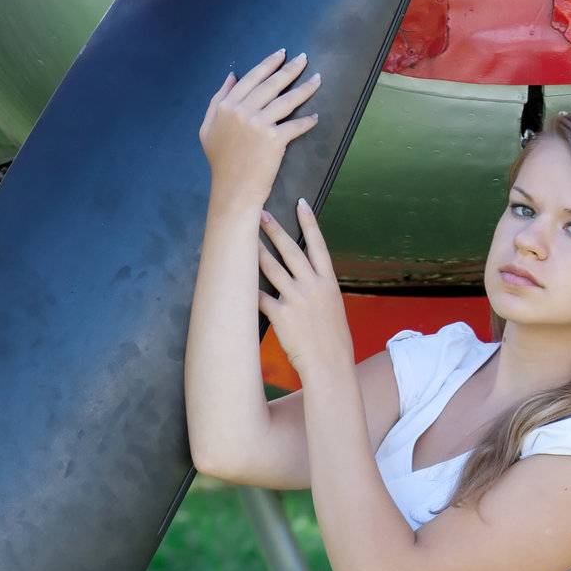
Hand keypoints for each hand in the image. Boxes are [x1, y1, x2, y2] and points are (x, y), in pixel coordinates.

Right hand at [199, 47, 320, 207]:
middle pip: (272, 84)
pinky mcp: (274, 140)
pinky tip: (315, 117)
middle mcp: (243, 111)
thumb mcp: (208, 127)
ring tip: (317, 79)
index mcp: (227, 105)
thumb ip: (218, 100)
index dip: (268, 64)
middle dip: (290, 69)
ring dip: (305, 88)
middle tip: (304, 59)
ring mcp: (259, 124)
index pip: (252, 78)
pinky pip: (295, 126)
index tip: (281, 54)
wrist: (233, 189)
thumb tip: (232, 77)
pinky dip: (307, 122)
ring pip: (287, 100)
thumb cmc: (220, 161)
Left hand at [257, 199, 353, 378]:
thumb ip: (319, 292)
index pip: (318, 246)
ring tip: (243, 238)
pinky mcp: (281, 315)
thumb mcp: (333, 311)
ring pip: (271, 268)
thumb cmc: (334, 344)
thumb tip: (307, 281)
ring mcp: (296, 299)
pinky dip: (249, 290)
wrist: (330, 366)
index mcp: (328, 284)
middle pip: (290, 251)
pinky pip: (260, 297)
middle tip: (260, 213)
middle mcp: (312, 286)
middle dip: (274, 229)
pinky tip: (237, 280)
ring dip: (256, 250)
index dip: (310, 224)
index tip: (301, 204)